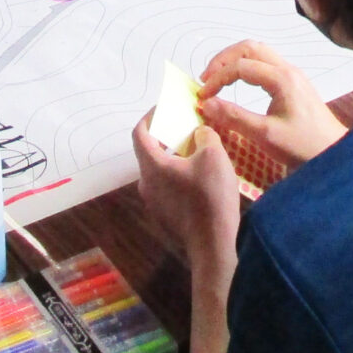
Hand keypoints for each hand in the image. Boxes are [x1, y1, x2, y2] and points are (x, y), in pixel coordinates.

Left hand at [131, 112, 241, 265]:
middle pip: (150, 152)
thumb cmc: (210, 196)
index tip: (164, 109)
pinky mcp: (165, 216)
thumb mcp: (213, 156)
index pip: (139, 133)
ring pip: (160, 171)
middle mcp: (146, 184)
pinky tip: (201, 178)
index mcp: (152, 166)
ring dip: (175, 157)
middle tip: (187, 128)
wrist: (212, 244)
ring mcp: (154, 203)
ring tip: (198, 152)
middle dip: (167, 137)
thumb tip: (199, 133)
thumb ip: (204, 135)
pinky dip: (179, 176)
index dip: (149, 117)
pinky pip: (168, 187)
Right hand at [197, 40, 346, 171]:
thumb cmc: (303, 146)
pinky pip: (266, 64)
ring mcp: (293, 75)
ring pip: (259, 53)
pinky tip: (239, 83)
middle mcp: (288, 70)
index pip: (240, 66)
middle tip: (206, 79)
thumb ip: (235, 117)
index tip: (203, 96)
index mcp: (282, 78)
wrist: (335, 154)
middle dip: (224, 60)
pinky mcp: (295, 84)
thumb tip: (207, 104)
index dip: (217, 78)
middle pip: (249, 48)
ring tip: (218, 78)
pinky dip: (247, 67)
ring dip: (235, 60)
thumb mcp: (266, 135)